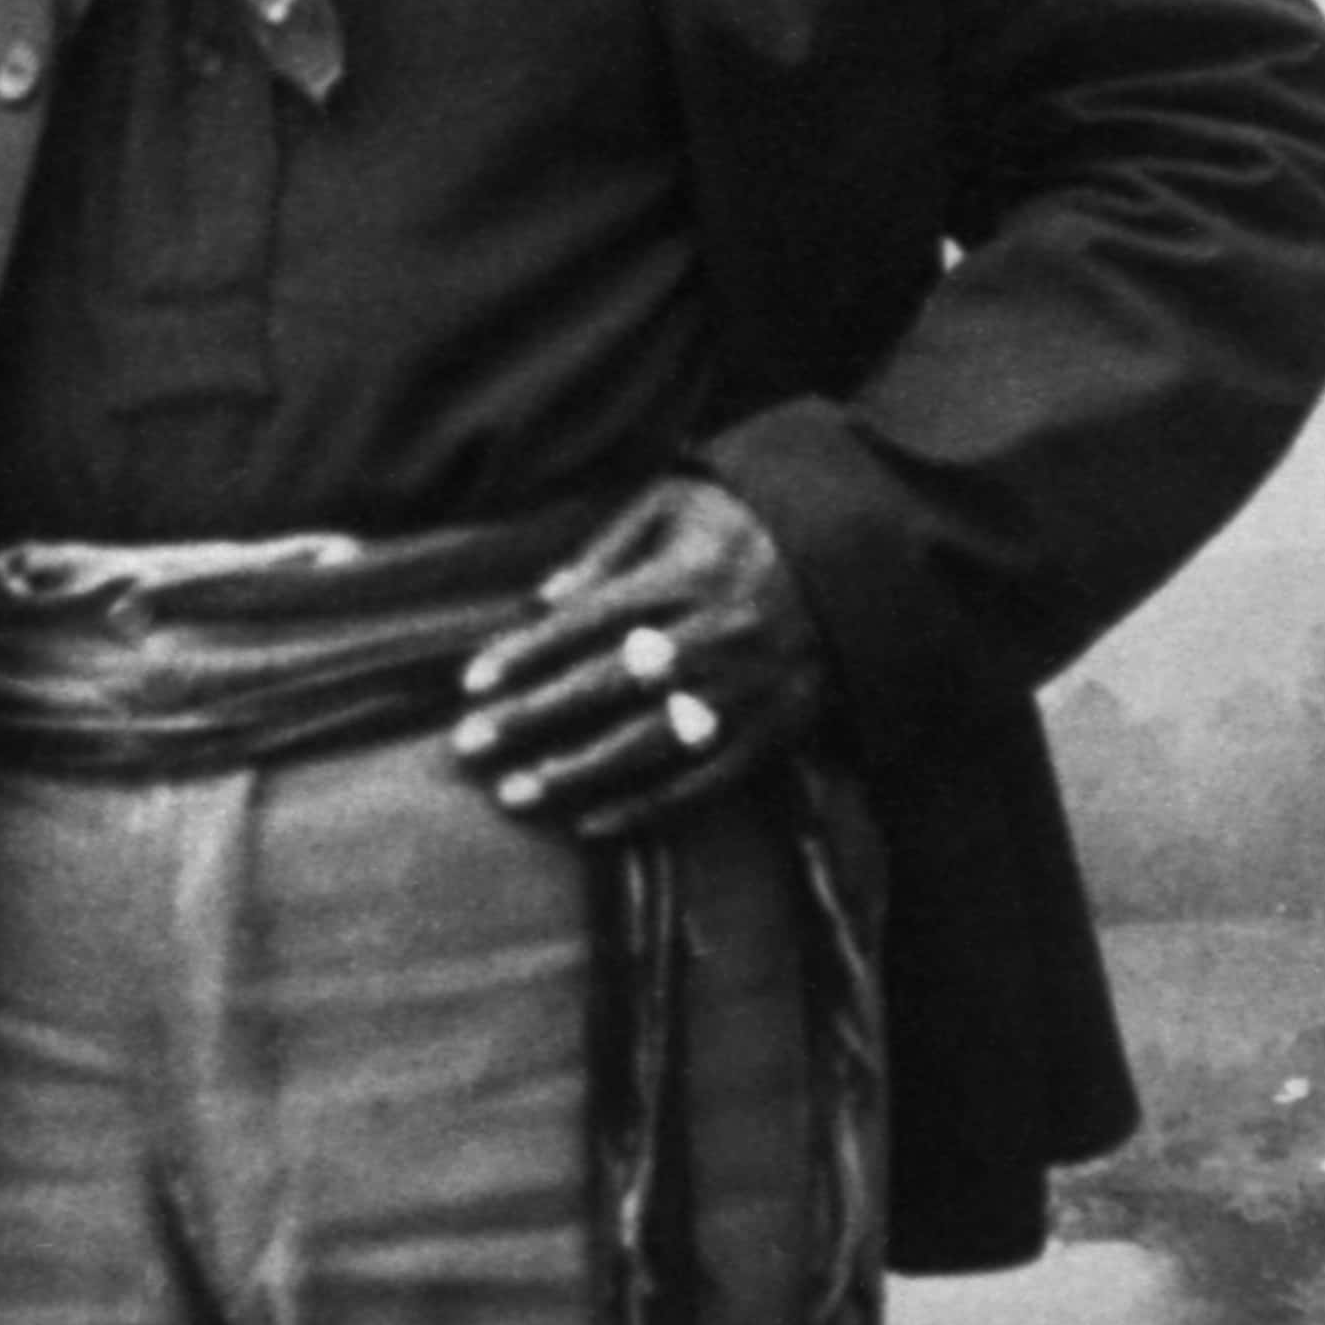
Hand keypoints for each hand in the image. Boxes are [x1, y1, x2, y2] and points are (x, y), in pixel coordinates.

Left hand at [451, 475, 828, 839]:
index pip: (590, 621)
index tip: (471, 683)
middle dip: (534, 718)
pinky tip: (589, 823)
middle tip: (470, 745)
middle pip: (609, 684)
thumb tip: (546, 596)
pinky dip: (646, 808)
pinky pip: (703, 781)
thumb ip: (609, 543)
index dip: (528, 653)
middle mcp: (713, 637)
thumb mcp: (679, 501)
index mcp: (686, 577)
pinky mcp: (773, 732)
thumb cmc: (745, 525)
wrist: (855, 559)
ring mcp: (745, 691)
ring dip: (577, 772)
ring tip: (514, 793)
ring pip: (650, 742)